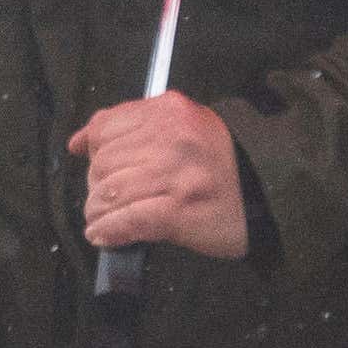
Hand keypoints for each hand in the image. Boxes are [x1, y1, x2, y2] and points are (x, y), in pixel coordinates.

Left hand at [70, 94, 250, 258]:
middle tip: (107, 201)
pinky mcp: (179, 210)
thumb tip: (79, 141)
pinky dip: (109, 231)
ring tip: (102, 220)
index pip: (106, 126)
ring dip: (98, 213)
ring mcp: (176, 174)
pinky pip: (127, 220)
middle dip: (97, 187)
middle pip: (104, 163)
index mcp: (170, 111)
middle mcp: (172, 138)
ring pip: (109, 192)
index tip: (92, 164)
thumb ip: (134, 127)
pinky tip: (105, 236)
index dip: (93, 150)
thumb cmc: (221, 165)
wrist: (267, 194)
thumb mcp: (184, 127)